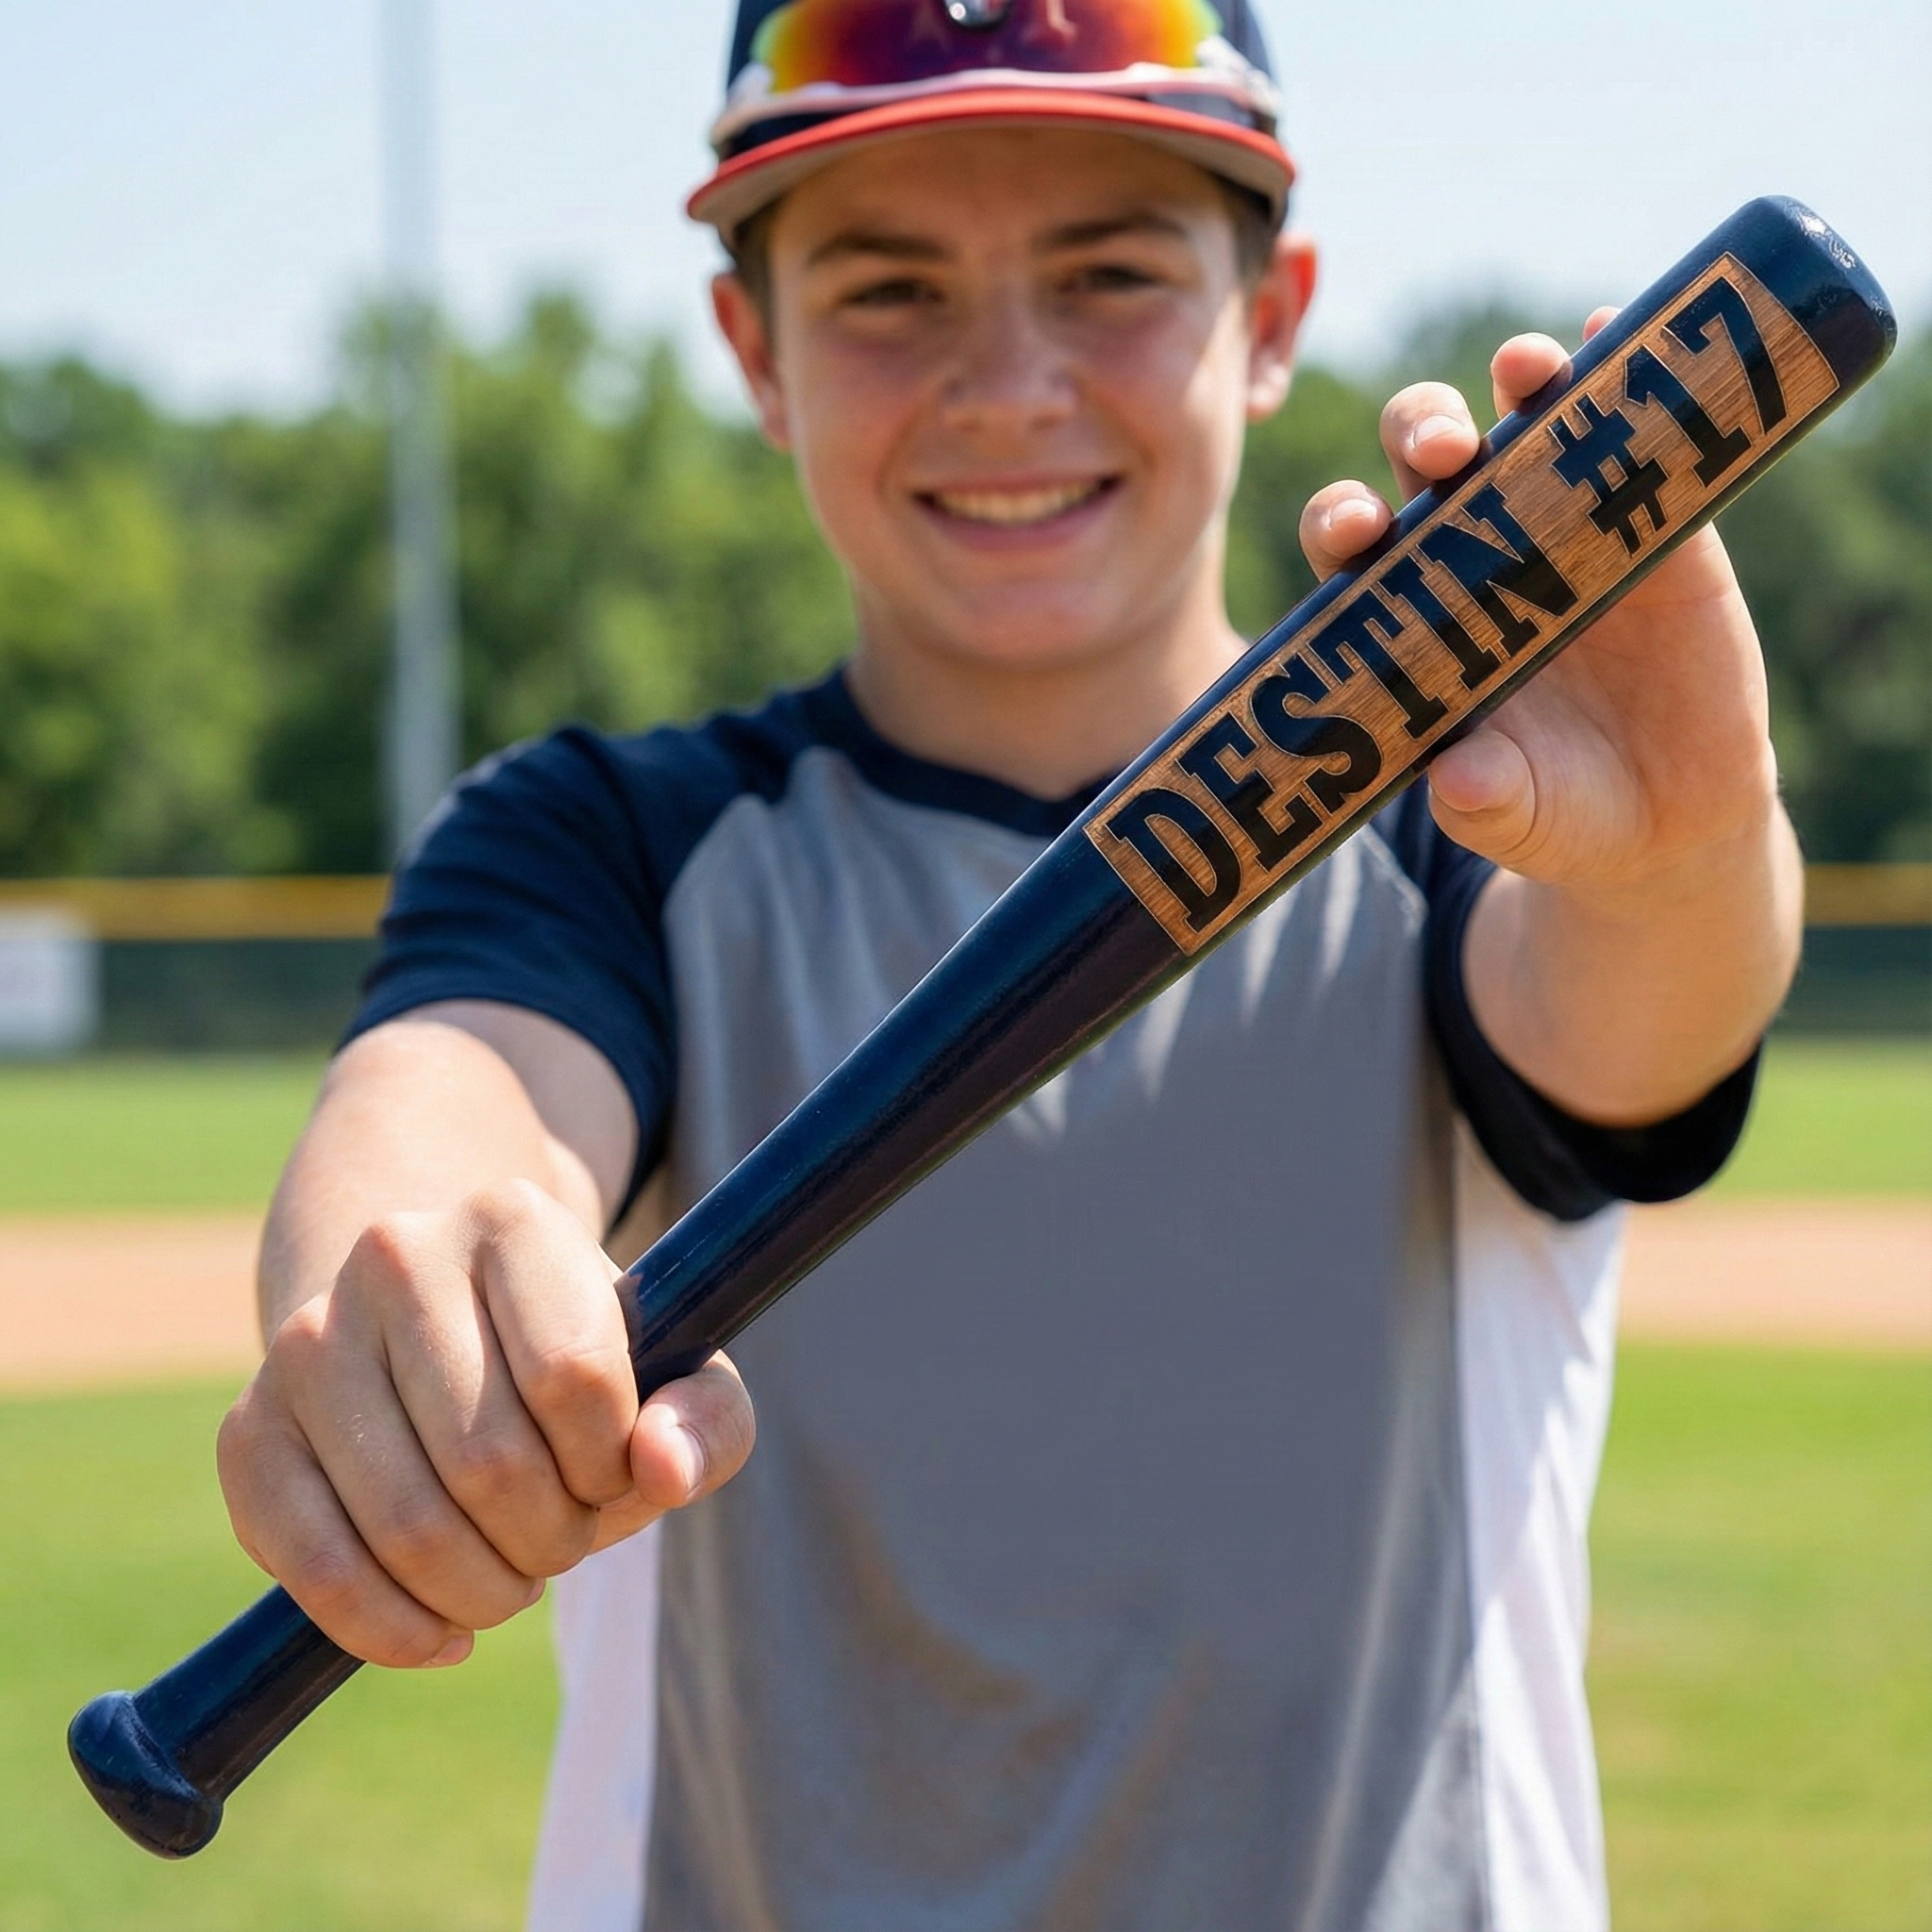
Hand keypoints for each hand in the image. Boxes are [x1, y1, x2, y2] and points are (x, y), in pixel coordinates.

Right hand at [218, 1180, 754, 1667]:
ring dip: (483, 1592)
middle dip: (552, 1540)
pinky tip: (444, 1630)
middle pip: (490, 1463)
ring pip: (406, 1524)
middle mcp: (397, 1256)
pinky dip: (392, 1630)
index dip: (611, 1463)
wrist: (432, 1319)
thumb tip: (662, 1470)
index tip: (614, 1470)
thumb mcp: (671, 1369)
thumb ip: (708, 1419)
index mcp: (513, 1220)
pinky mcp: (249, 1427)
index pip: (575, 1377)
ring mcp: (309, 1339)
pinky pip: (313, 1565)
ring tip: (513, 1576)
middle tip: (563, 1538)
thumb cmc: (573, 1356)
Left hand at [1297, 315, 1779, 895]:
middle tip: (1441, 453)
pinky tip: (1624, 332)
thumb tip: (1455, 783)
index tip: (1354, 531)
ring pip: (1521, 420)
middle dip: (1420, 432)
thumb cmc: (1560, 812)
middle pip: (1423, 458)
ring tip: (1529, 372)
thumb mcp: (1523, 820)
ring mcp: (1566, 519)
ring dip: (1518, 383)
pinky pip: (1638, 425)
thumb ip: (1485, 804)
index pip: (1353, 545)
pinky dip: (1627, 367)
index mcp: (1410, 612)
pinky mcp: (1658, 517)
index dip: (1342, 523)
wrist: (1670, 817)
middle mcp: (1474, 549)